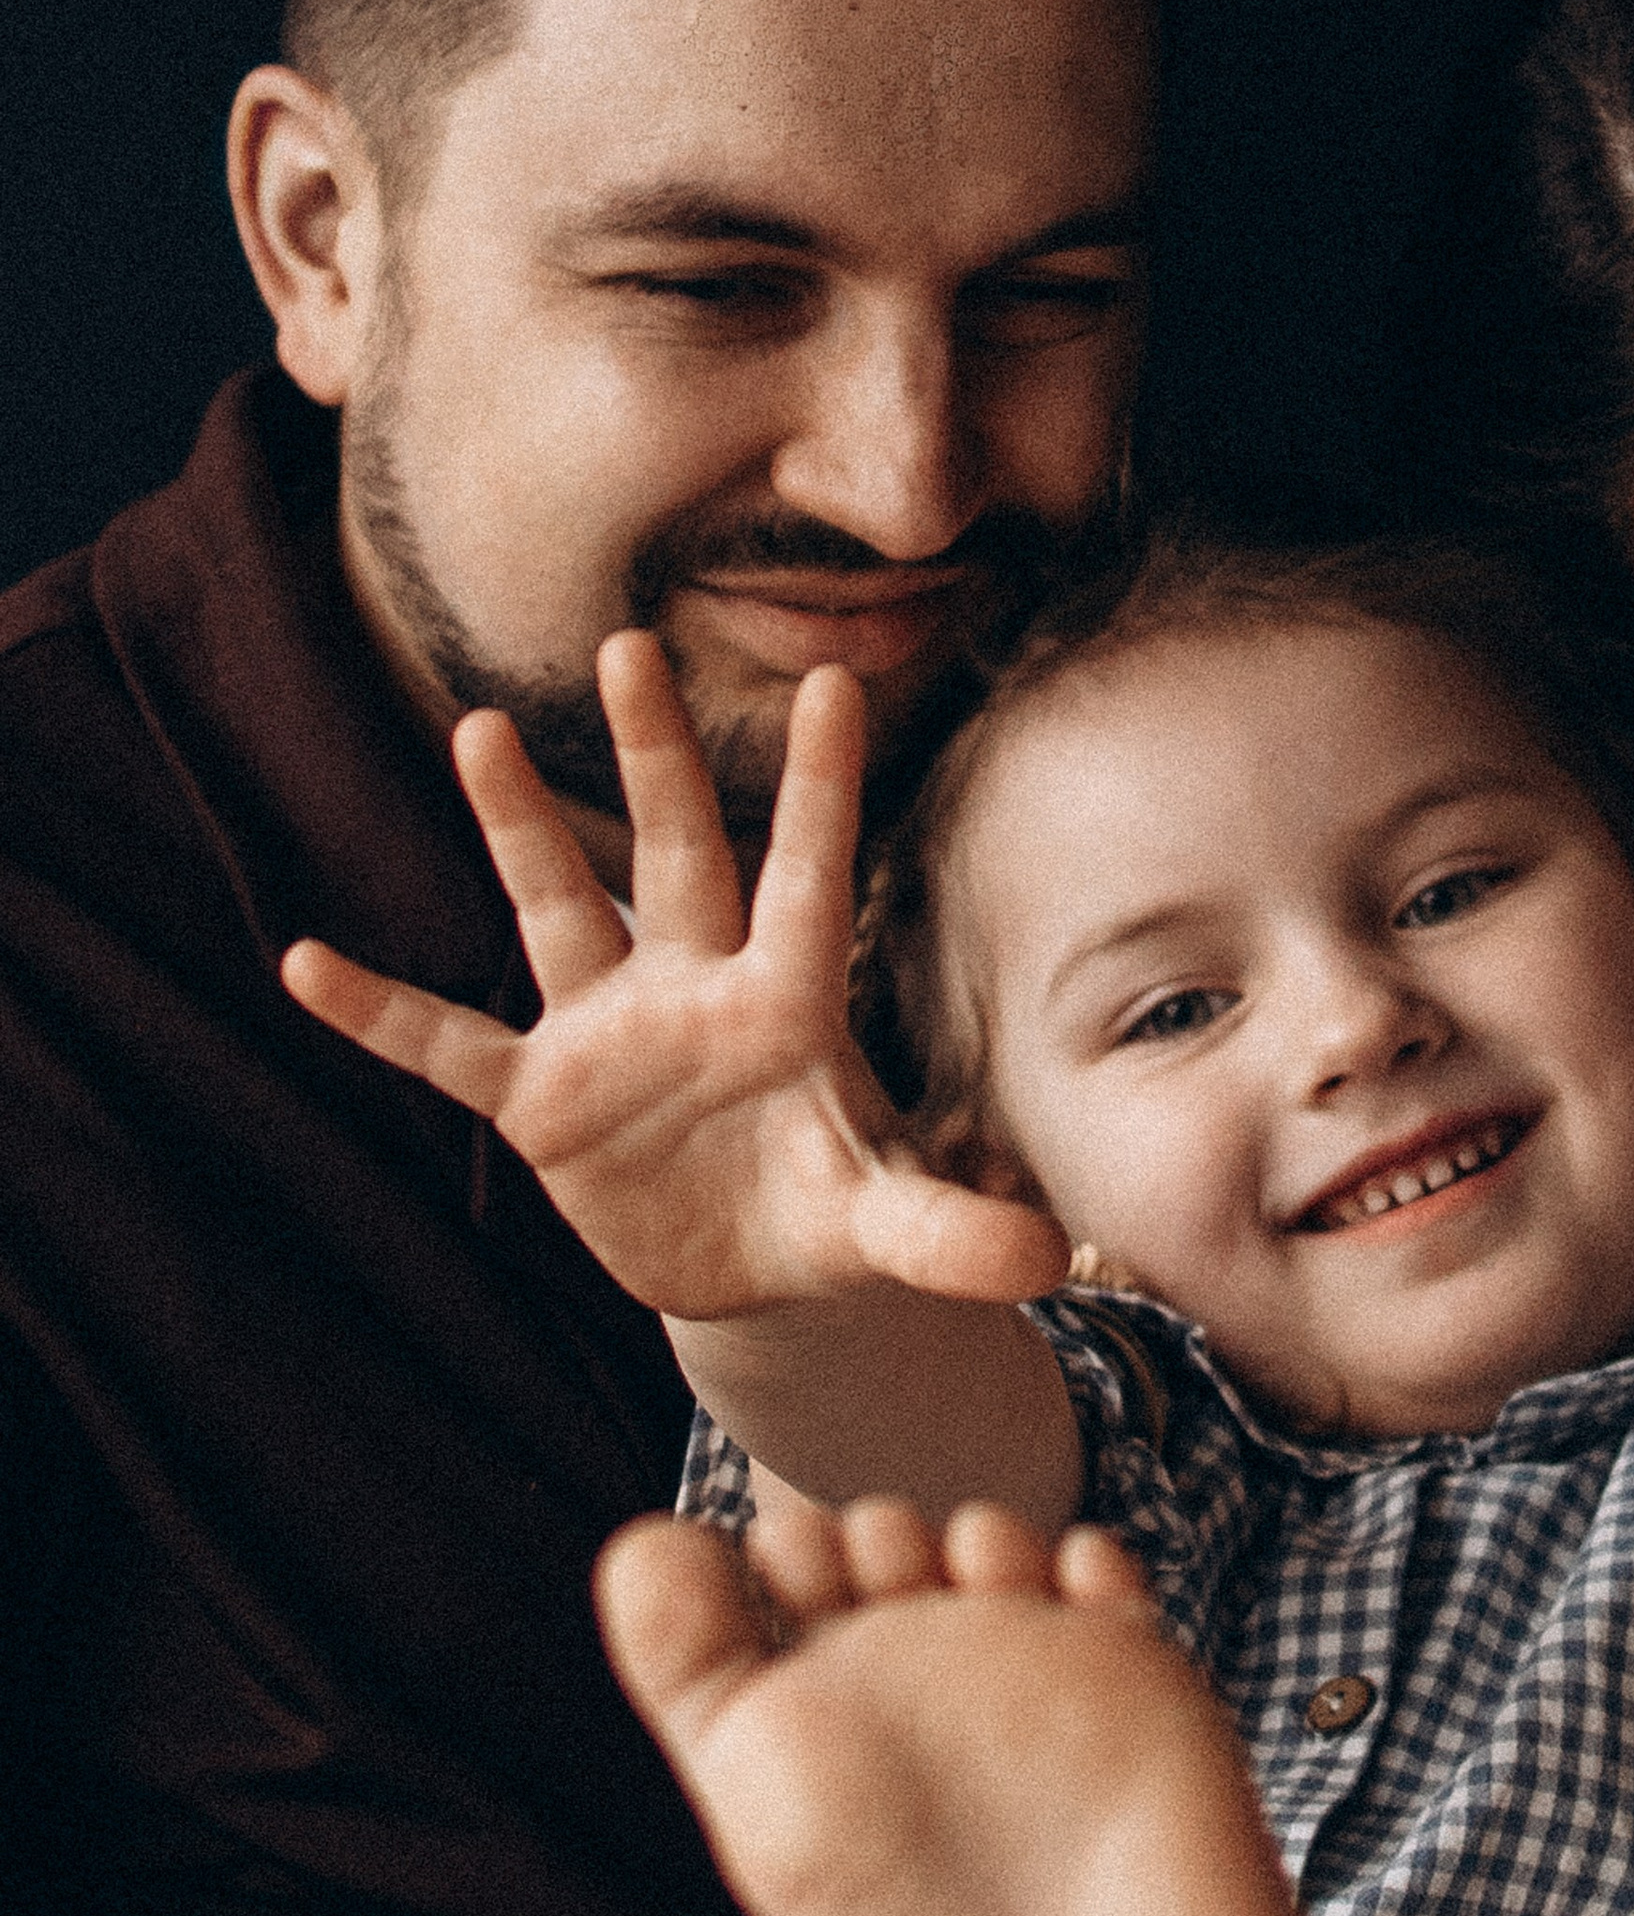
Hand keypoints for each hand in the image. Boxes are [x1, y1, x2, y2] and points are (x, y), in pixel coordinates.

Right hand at [283, 632, 1065, 1315]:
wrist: (750, 1274)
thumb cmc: (832, 1217)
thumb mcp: (890, 1230)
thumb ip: (955, 1234)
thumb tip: (1044, 1260)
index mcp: (790, 1003)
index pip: (810, 877)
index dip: (819, 789)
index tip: (838, 682)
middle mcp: (695, 989)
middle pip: (674, 854)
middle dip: (655, 758)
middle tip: (630, 640)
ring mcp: (609, 1034)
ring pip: (558, 909)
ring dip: (517, 828)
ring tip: (482, 731)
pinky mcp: (543, 1099)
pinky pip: (448, 1044)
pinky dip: (382, 1012)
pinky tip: (306, 963)